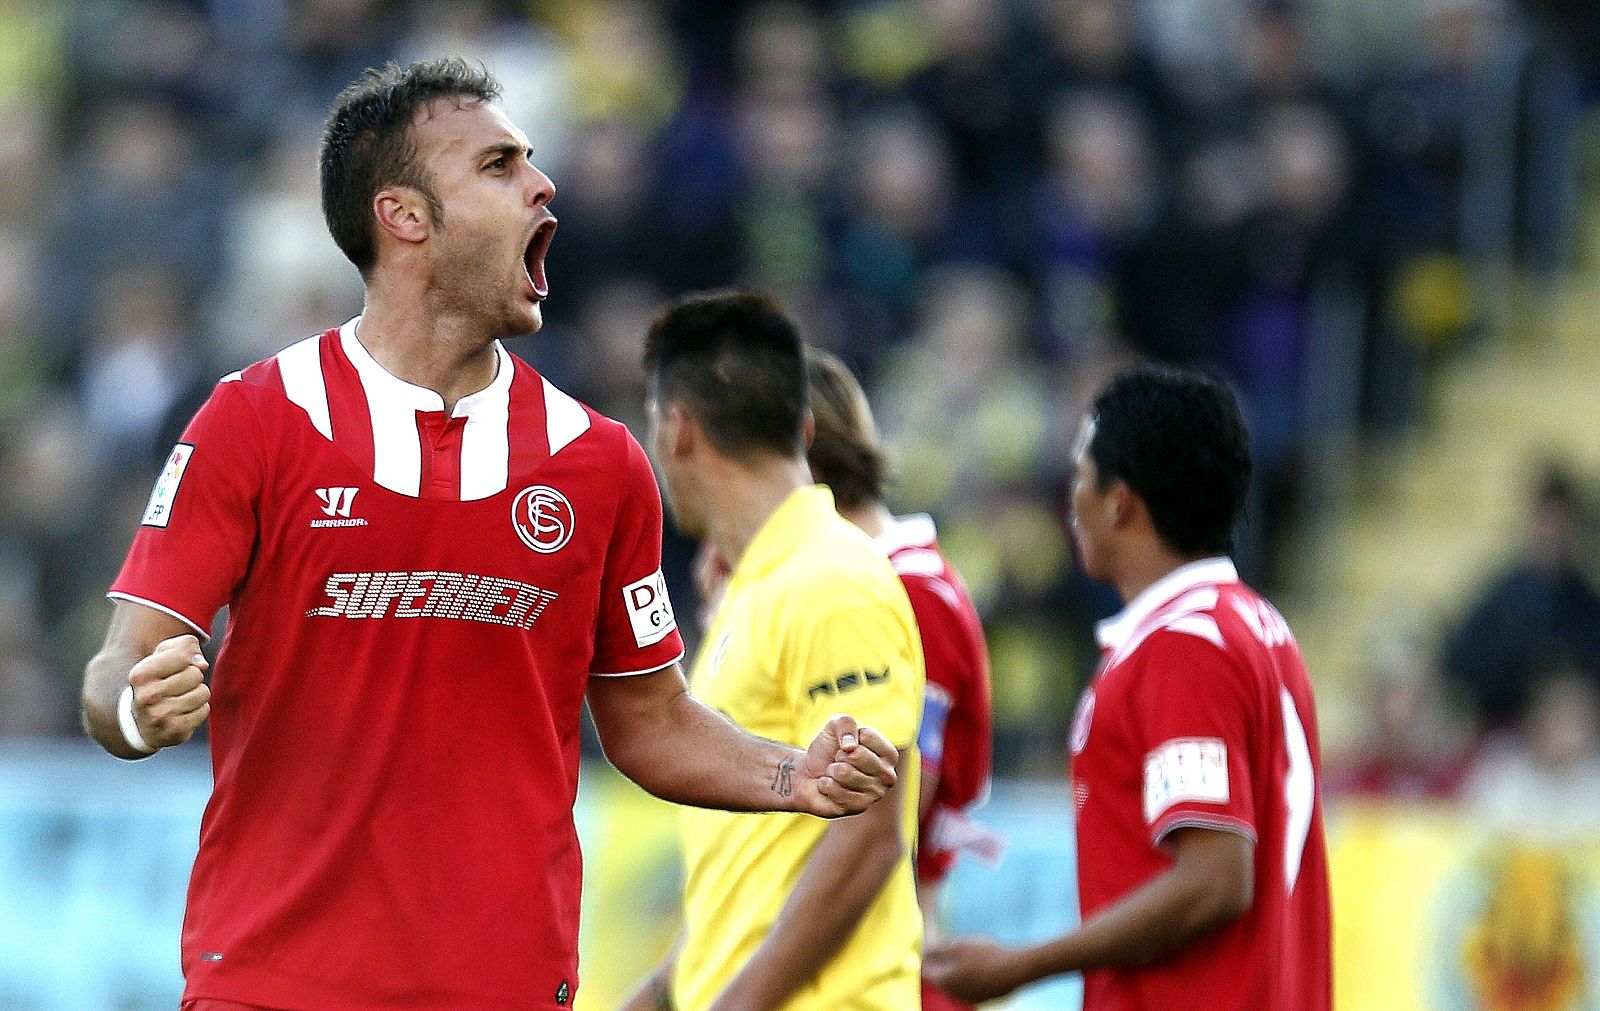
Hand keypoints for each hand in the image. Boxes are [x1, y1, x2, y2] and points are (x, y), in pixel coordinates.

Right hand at [128, 634, 210, 748]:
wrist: (141, 722)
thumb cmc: (157, 681)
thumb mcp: (163, 656)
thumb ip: (185, 646)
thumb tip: (202, 664)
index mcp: (140, 674)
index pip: (183, 655)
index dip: (185, 660)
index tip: (173, 669)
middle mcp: (147, 696)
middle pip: (195, 674)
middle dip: (192, 678)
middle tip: (177, 687)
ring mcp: (161, 716)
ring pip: (203, 692)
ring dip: (197, 694)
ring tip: (180, 699)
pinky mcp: (175, 731)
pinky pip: (205, 710)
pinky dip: (199, 709)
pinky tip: (183, 712)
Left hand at [791, 714, 897, 817]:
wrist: (808, 775)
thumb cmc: (827, 750)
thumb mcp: (835, 726)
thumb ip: (845, 723)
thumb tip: (850, 747)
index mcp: (889, 754)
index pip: (866, 736)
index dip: (848, 737)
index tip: (847, 745)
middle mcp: (888, 776)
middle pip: (856, 755)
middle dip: (839, 756)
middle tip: (838, 761)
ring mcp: (875, 794)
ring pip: (844, 773)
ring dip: (831, 771)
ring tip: (833, 774)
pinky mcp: (857, 808)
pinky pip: (835, 790)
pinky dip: (825, 785)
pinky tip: (828, 787)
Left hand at [924, 935, 1026, 1003]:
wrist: (1014, 969)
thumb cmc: (985, 955)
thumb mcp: (958, 945)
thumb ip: (938, 950)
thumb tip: (924, 951)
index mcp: (944, 981)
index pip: (926, 971)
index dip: (926, 957)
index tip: (929, 946)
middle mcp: (954, 993)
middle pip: (940, 978)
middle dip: (940, 964)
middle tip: (946, 947)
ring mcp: (968, 997)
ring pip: (955, 983)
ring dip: (954, 970)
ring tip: (965, 954)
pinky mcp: (982, 998)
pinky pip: (969, 986)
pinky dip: (968, 976)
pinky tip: (978, 964)